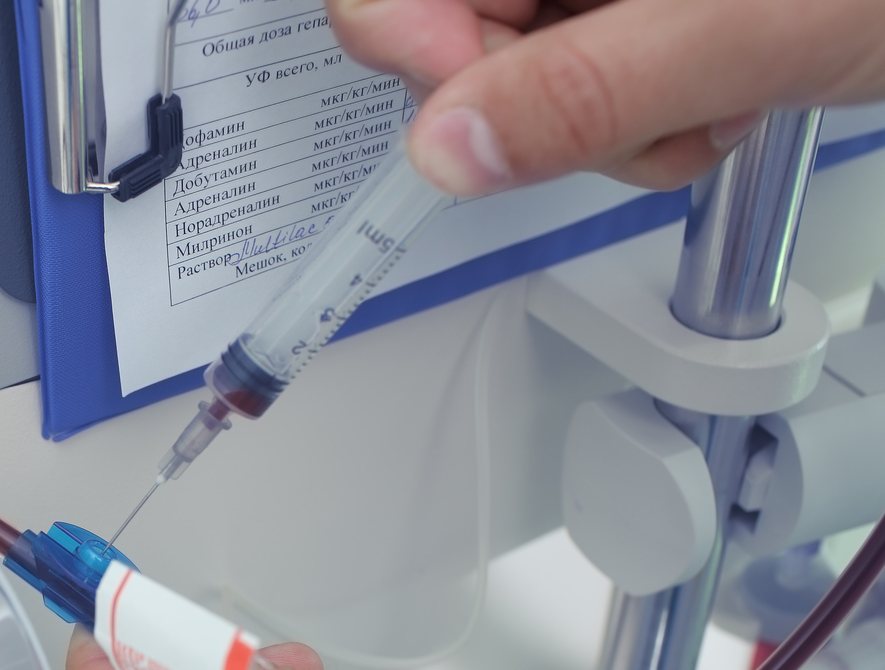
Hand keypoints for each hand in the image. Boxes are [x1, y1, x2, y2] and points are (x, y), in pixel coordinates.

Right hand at [324, 0, 884, 193]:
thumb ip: (588, 90)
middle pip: (453, 36)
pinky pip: (581, 104)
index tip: (483, 107)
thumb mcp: (751, 24)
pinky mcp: (630, 22)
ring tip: (710, 96)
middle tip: (639, 99)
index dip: (419, 44)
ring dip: (609, 132)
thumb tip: (448, 147)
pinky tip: (715, 101)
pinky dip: (643, 132)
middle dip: (534, 104)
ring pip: (519, 87)